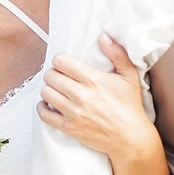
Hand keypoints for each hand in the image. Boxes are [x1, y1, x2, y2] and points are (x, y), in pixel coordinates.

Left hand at [37, 34, 154, 160]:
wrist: (130, 138)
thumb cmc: (130, 106)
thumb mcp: (129, 76)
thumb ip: (117, 54)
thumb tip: (103, 37)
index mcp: (93, 79)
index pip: (61, 62)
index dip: (60, 61)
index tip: (65, 65)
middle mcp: (81, 95)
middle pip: (50, 76)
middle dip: (53, 74)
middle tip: (59, 77)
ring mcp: (73, 112)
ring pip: (46, 93)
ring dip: (48, 89)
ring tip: (56, 89)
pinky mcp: (69, 127)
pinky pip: (45, 115)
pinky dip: (43, 108)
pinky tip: (49, 104)